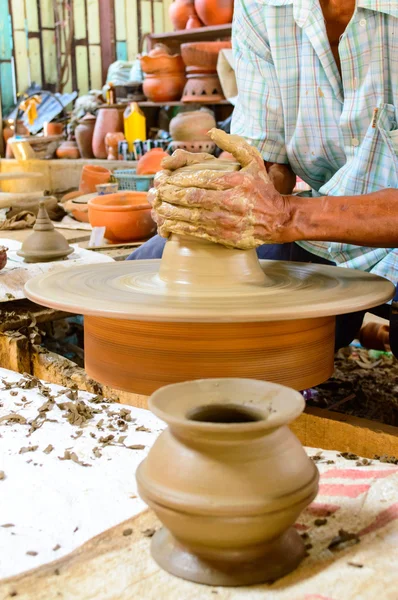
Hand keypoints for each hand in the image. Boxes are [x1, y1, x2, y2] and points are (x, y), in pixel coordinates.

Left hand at [148, 128, 292, 249]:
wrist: (278, 219)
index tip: (165, 179)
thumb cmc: (262, 189)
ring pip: (192, 216)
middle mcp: (232, 202)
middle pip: (193, 198)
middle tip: (156, 192)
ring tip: (157, 207)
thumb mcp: (254, 161)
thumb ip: (233, 144)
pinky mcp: (225, 237)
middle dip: (170, 195)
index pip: (201, 179)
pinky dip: (181, 229)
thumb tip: (212, 131)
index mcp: (236, 181)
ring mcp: (228, 222)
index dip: (179, 180)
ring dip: (171, 212)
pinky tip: (168, 224)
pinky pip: (198, 232)